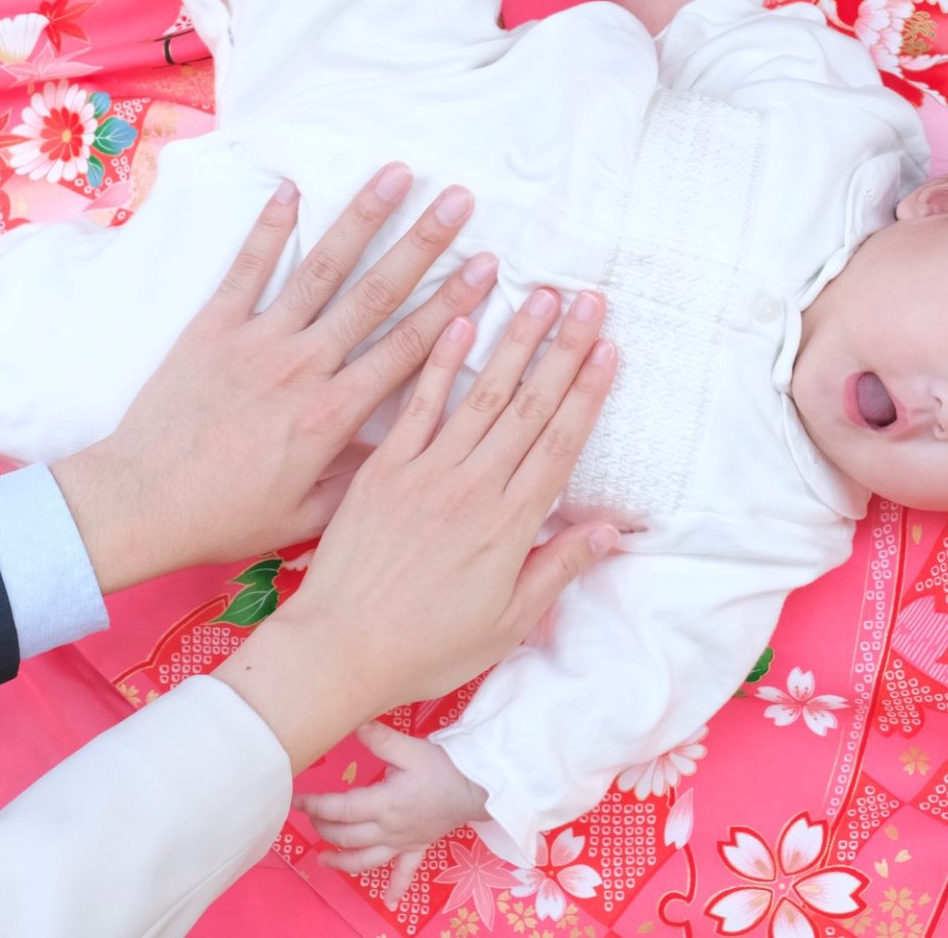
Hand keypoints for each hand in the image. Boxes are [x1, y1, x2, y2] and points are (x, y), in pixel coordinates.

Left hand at [51, 165, 496, 592]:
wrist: (141, 503)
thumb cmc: (224, 516)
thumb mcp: (307, 514)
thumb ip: (361, 477)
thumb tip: (412, 448)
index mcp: (333, 414)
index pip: (408, 347)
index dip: (453, 304)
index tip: (488, 268)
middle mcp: (302, 366)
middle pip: (377, 294)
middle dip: (424, 244)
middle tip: (461, 202)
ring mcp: (257, 340)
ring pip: (322, 269)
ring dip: (363, 217)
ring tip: (397, 174)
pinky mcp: (213, 327)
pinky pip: (248, 268)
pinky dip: (270, 227)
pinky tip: (293, 187)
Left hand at [213, 287, 619, 770]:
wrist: (336, 651)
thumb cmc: (423, 648)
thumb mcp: (505, 624)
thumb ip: (556, 570)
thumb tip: (610, 532)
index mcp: (508, 526)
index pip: (559, 443)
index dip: (588, 392)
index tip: (610, 347)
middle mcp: (472, 488)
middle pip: (529, 406)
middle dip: (563, 349)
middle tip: (588, 299)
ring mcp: (424, 472)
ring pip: (480, 394)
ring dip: (514, 340)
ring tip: (540, 295)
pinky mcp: (380, 469)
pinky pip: (414, 404)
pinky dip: (439, 361)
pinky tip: (458, 319)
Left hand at [296, 724, 488, 906]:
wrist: (478, 788)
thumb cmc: (443, 767)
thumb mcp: (410, 749)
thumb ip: (380, 739)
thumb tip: (355, 724)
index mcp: (383, 804)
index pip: (340, 808)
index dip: (315, 805)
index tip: (295, 800)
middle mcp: (388, 829)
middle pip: (347, 835)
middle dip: (323, 827)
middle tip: (310, 815)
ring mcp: (402, 842)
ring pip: (366, 860)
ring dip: (342, 862)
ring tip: (322, 859)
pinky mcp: (417, 847)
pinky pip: (405, 872)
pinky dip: (396, 888)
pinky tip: (389, 902)